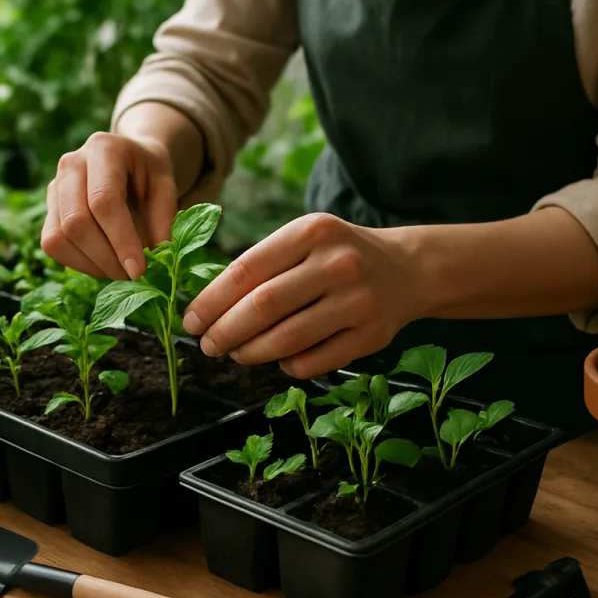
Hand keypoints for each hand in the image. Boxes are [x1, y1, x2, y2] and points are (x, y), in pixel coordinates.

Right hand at [42, 132, 178, 280]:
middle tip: (131, 275)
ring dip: (90, 264)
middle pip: (76, 221)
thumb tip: (158, 256)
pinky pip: (52, 244)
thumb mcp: (166, 186)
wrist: (128, 159)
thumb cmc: (148, 172)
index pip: (104, 201)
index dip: (121, 240)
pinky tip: (102, 264)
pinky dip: (77, 263)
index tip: (138, 270)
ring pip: (58, 237)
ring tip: (119, 270)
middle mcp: (71, 163)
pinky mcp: (48, 207)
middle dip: (105, 257)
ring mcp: (54, 185)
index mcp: (103, 149)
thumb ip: (164, 218)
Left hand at [182, 213, 428, 378]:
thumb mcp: (303, 240)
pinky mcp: (372, 336)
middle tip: (207, 345)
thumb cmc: (336, 256)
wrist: (407, 269)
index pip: (246, 270)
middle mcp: (337, 263)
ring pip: (287, 340)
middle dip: (225, 331)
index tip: (190, 321)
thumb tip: (205, 308)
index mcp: (311, 231)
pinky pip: (313, 363)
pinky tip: (281, 358)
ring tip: (236, 353)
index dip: (211, 301)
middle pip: (263, 307)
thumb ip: (260, 265)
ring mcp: (358, 301)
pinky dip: (287, 366)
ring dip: (250, 353)